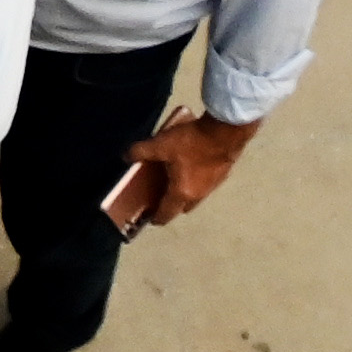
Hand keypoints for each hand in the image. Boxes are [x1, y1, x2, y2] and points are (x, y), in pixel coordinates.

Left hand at [115, 113, 254, 225]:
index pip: (167, 213)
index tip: (151, 219)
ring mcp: (213, 186)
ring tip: (175, 179)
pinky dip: (197, 180)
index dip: (157, 218)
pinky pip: (205, 184)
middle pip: (183, 206)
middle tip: (160, 195)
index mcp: (182, 192)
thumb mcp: (160, 144)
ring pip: (196, 196)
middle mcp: (198, 195)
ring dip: (186, 192)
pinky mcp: (223, 175)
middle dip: (172, 204)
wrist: (225, 132)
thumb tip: (125, 157)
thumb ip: (141, 151)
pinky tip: (192, 165)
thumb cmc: (191, 142)